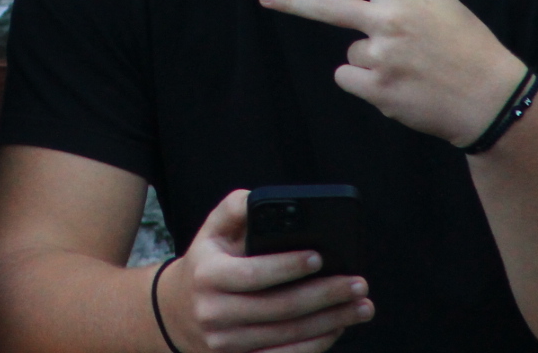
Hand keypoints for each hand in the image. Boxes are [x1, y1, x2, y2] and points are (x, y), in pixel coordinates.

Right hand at [157, 188, 371, 352]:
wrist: (176, 311)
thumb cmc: (208, 261)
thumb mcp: (212, 230)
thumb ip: (236, 209)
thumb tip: (262, 199)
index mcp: (208, 275)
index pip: (253, 274)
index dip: (287, 267)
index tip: (320, 256)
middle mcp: (214, 313)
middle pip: (279, 308)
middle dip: (324, 296)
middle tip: (358, 283)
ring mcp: (226, 344)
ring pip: (287, 336)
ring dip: (330, 322)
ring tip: (361, 306)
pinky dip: (315, 346)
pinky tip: (338, 329)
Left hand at [258, 0, 524, 147]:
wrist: (489, 99)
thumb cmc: (470, 46)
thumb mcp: (448, 4)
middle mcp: (389, 22)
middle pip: (328, 7)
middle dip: (291, 0)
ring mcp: (382, 57)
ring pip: (350, 53)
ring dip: (370, 61)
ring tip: (408, 68)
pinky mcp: (378, 90)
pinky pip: (349, 79)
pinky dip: (367, 85)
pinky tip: (400, 86)